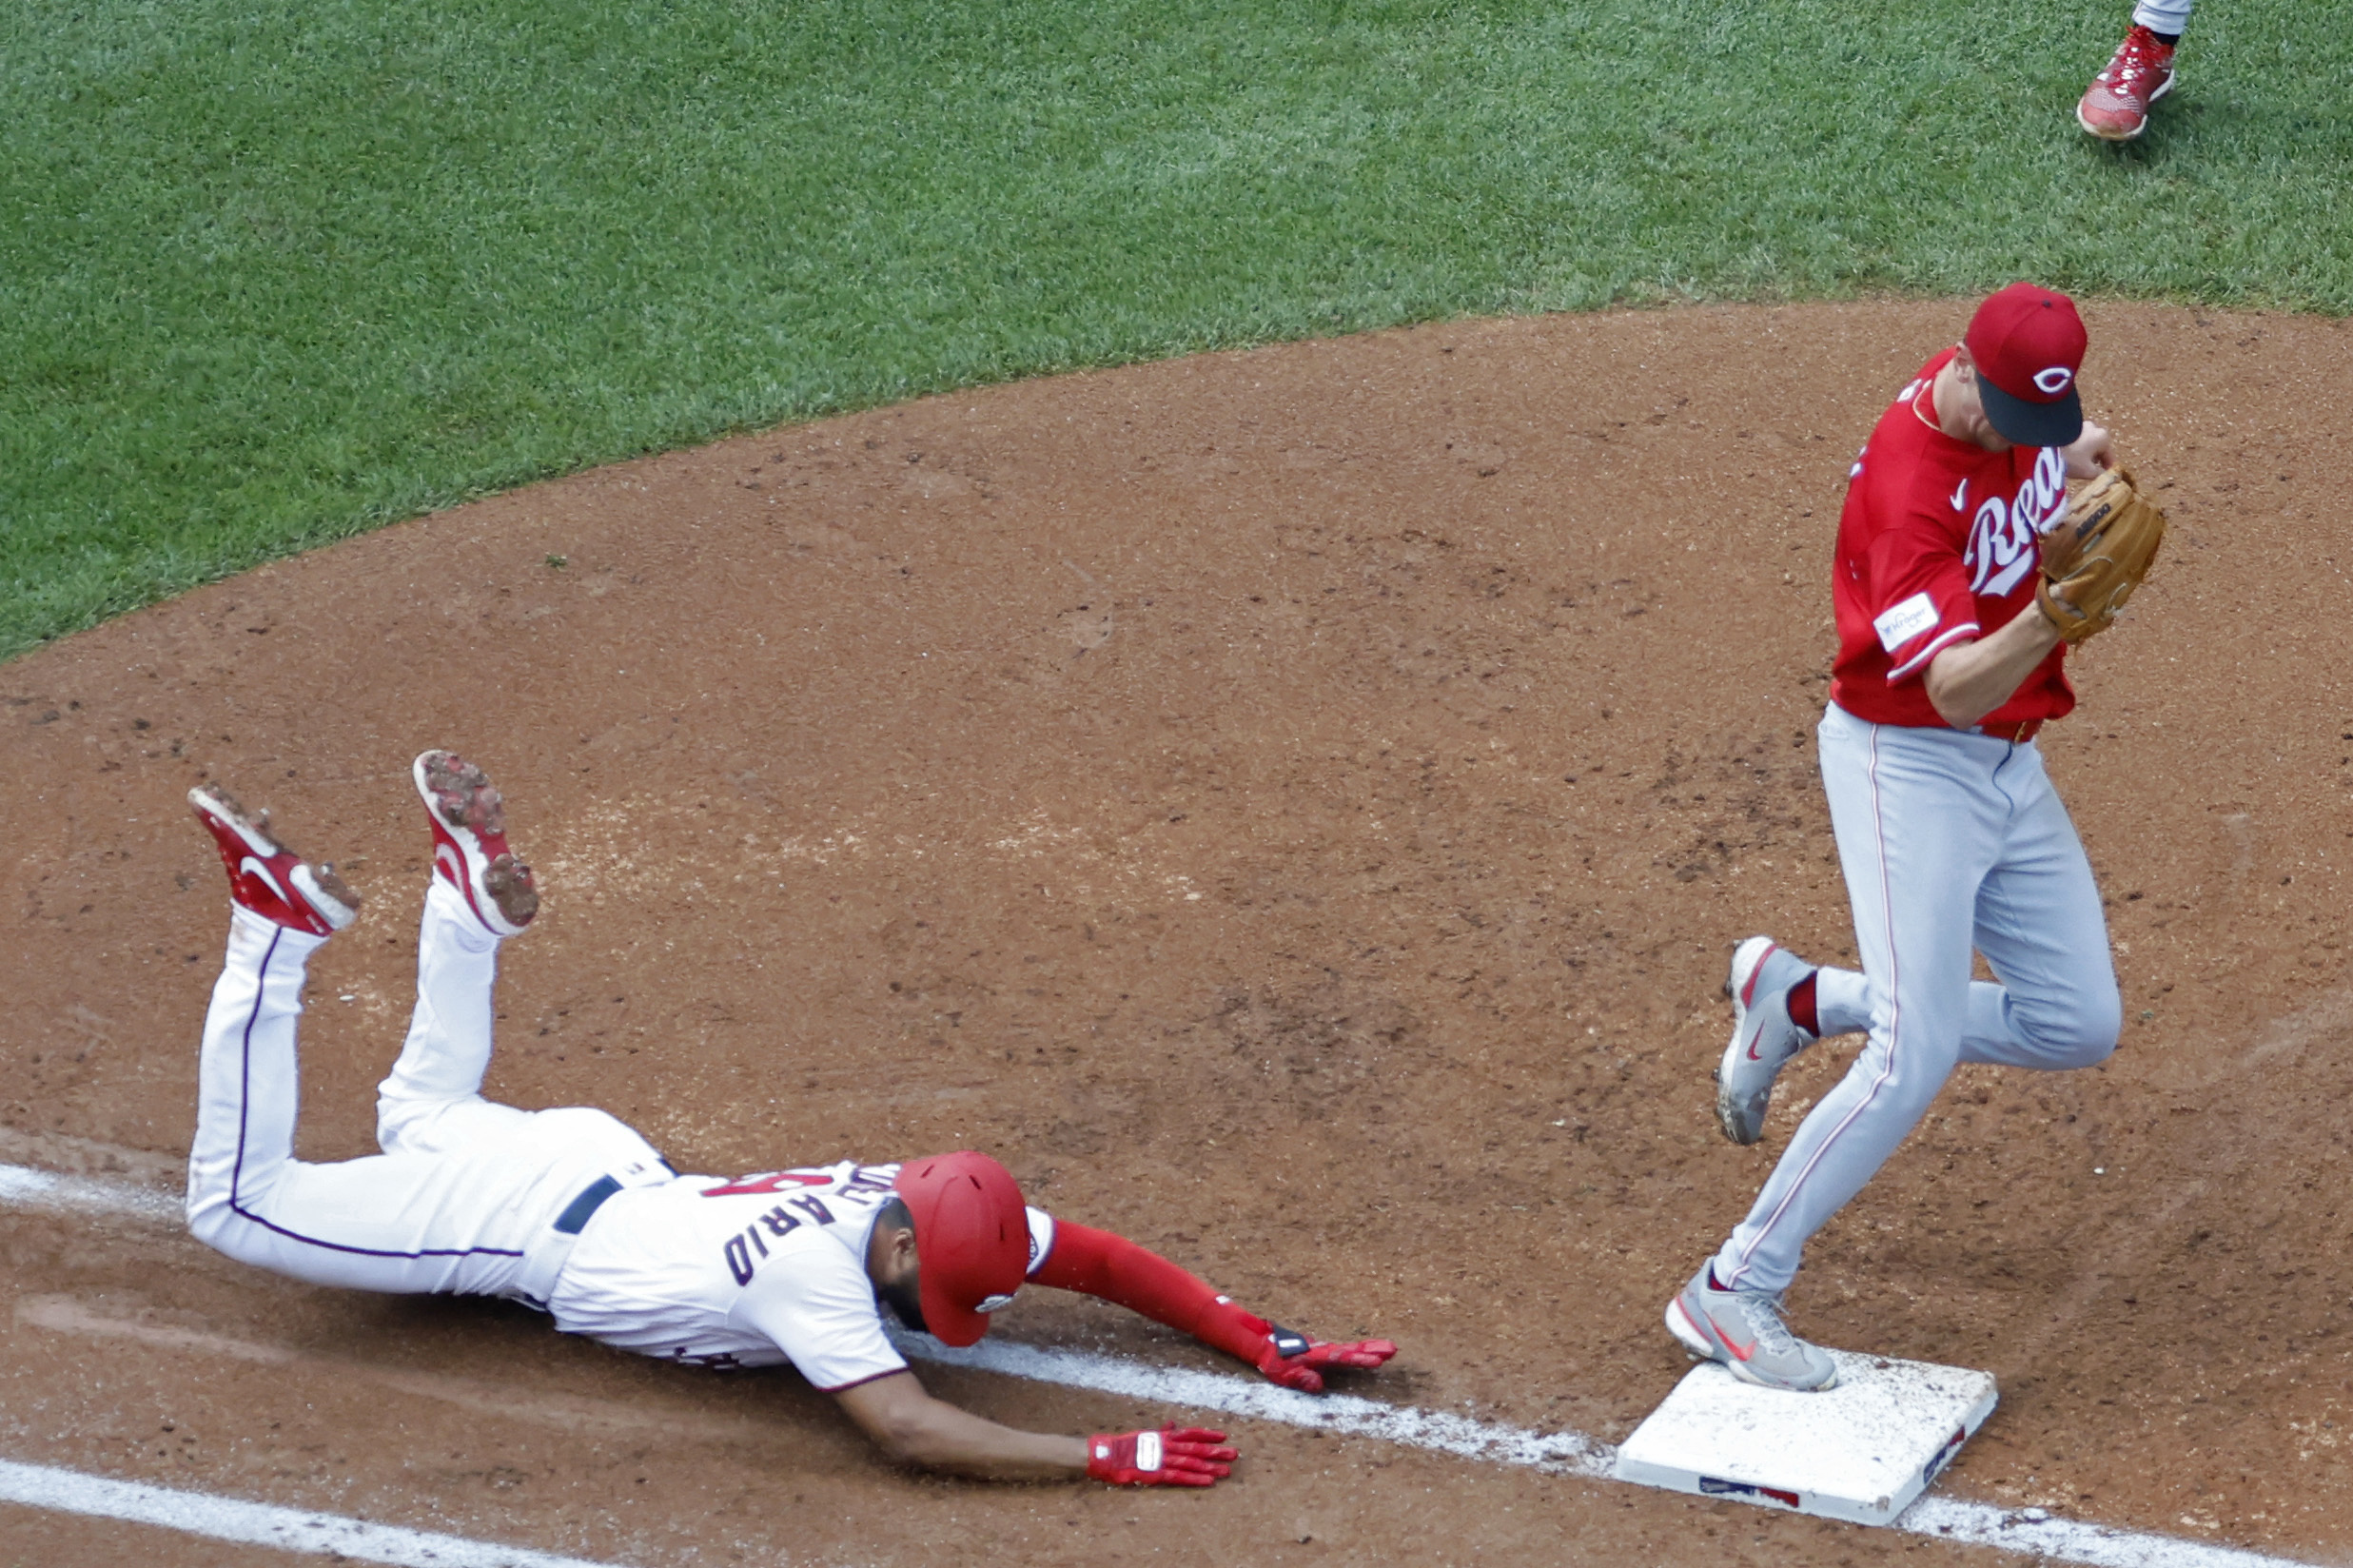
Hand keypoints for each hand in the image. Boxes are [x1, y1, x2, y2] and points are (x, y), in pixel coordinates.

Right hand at [1085, 1426, 1235, 1486]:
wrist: (1105, 1454)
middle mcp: (1165, 1445)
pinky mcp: (1155, 1474)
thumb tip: (1172, 1425)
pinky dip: (1194, 1479)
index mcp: (1163, 1436)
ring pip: (1191, 1462)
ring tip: (1226, 1470)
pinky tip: (1208, 1481)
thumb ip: (1160, 1431)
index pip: (1190, 1433)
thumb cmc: (1122, 1445)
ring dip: (1210, 1466)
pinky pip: (1179, 1477)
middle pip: (1196, 1447)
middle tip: (1234, 1454)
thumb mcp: (1144, 1435)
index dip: (1207, 1434)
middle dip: (1215, 1451)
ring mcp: (1161, 1459)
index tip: (1223, 1435)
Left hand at [1253, 1325, 1399, 1392]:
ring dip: (1369, 1349)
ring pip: (1351, 1349)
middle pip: (1353, 1349)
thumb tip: (1318, 1385)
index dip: (1360, 1360)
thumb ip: (1301, 1378)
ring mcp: (1325, 1350)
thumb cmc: (1275, 1362)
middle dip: (1373, 1349)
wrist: (1265, 1345)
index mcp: (1318, 1355)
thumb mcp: (1284, 1375)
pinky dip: (1359, 1351)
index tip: (1377, 1362)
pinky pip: (1345, 1352)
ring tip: (1389, 1349)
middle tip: (1394, 1349)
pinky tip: (1366, 1353)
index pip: (1344, 1358)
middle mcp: (1325, 1350)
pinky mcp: (1324, 1352)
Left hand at [2061, 419, 2113, 479]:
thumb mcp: (2087, 471)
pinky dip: (2075, 448)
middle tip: (2087, 473)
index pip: (2110, 457)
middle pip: (2098, 450)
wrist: (2044, 442)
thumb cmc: (2069, 457)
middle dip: (2094, 461)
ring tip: (2075, 466)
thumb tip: (2105, 476)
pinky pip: (2076, 440)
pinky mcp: (2068, 426)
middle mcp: (2095, 428)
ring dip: (2083, 455)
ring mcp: (2080, 425)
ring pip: (2087, 444)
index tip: (2104, 478)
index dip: (2107, 470)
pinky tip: (2067, 457)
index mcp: (2103, 438)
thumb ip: (2099, 474)